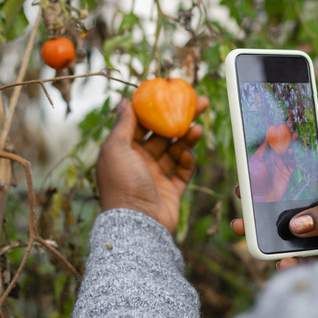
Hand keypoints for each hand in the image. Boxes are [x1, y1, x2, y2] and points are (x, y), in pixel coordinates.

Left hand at [96, 97, 208, 231]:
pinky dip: (187, 161)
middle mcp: (139, 161)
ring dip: (186, 138)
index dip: (156, 106)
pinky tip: (188, 154)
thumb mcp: (116, 149)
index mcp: (123, 150)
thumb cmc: (122, 184)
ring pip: (175, 150)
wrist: (137, 224)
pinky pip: (182, 171)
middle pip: (162, 133)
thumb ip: (123, 124)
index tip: (172, 92)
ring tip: (198, 129)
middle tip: (200, 103)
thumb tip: (125, 100)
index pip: (141, 122)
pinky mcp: (171, 190)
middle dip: (180, 117)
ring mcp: (155, 176)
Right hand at [231, 140, 317, 273]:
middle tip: (242, 190)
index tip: (264, 142)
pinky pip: (297, 258)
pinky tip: (280, 261)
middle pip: (289, 191)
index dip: (290, 147)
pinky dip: (285, 260)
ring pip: (286, 225)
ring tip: (243, 227)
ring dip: (263, 227)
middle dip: (263, 190)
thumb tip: (298, 224)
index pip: (312, 155)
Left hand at [248, 140, 293, 201]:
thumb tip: (269, 135)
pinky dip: (294, 160)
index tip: (284, 129)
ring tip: (291, 147)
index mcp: (263, 156)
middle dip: (288, 140)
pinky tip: (293, 157)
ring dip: (291, 149)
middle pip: (282, 147)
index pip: (272, 142)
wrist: (260, 199)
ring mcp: (279, 167)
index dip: (278, 136)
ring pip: (288, 154)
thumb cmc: (254, 181)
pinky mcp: (285, 175)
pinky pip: (292, 165)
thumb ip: (263, 149)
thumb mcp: (255, 162)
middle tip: (294, 134)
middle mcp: (271, 160)